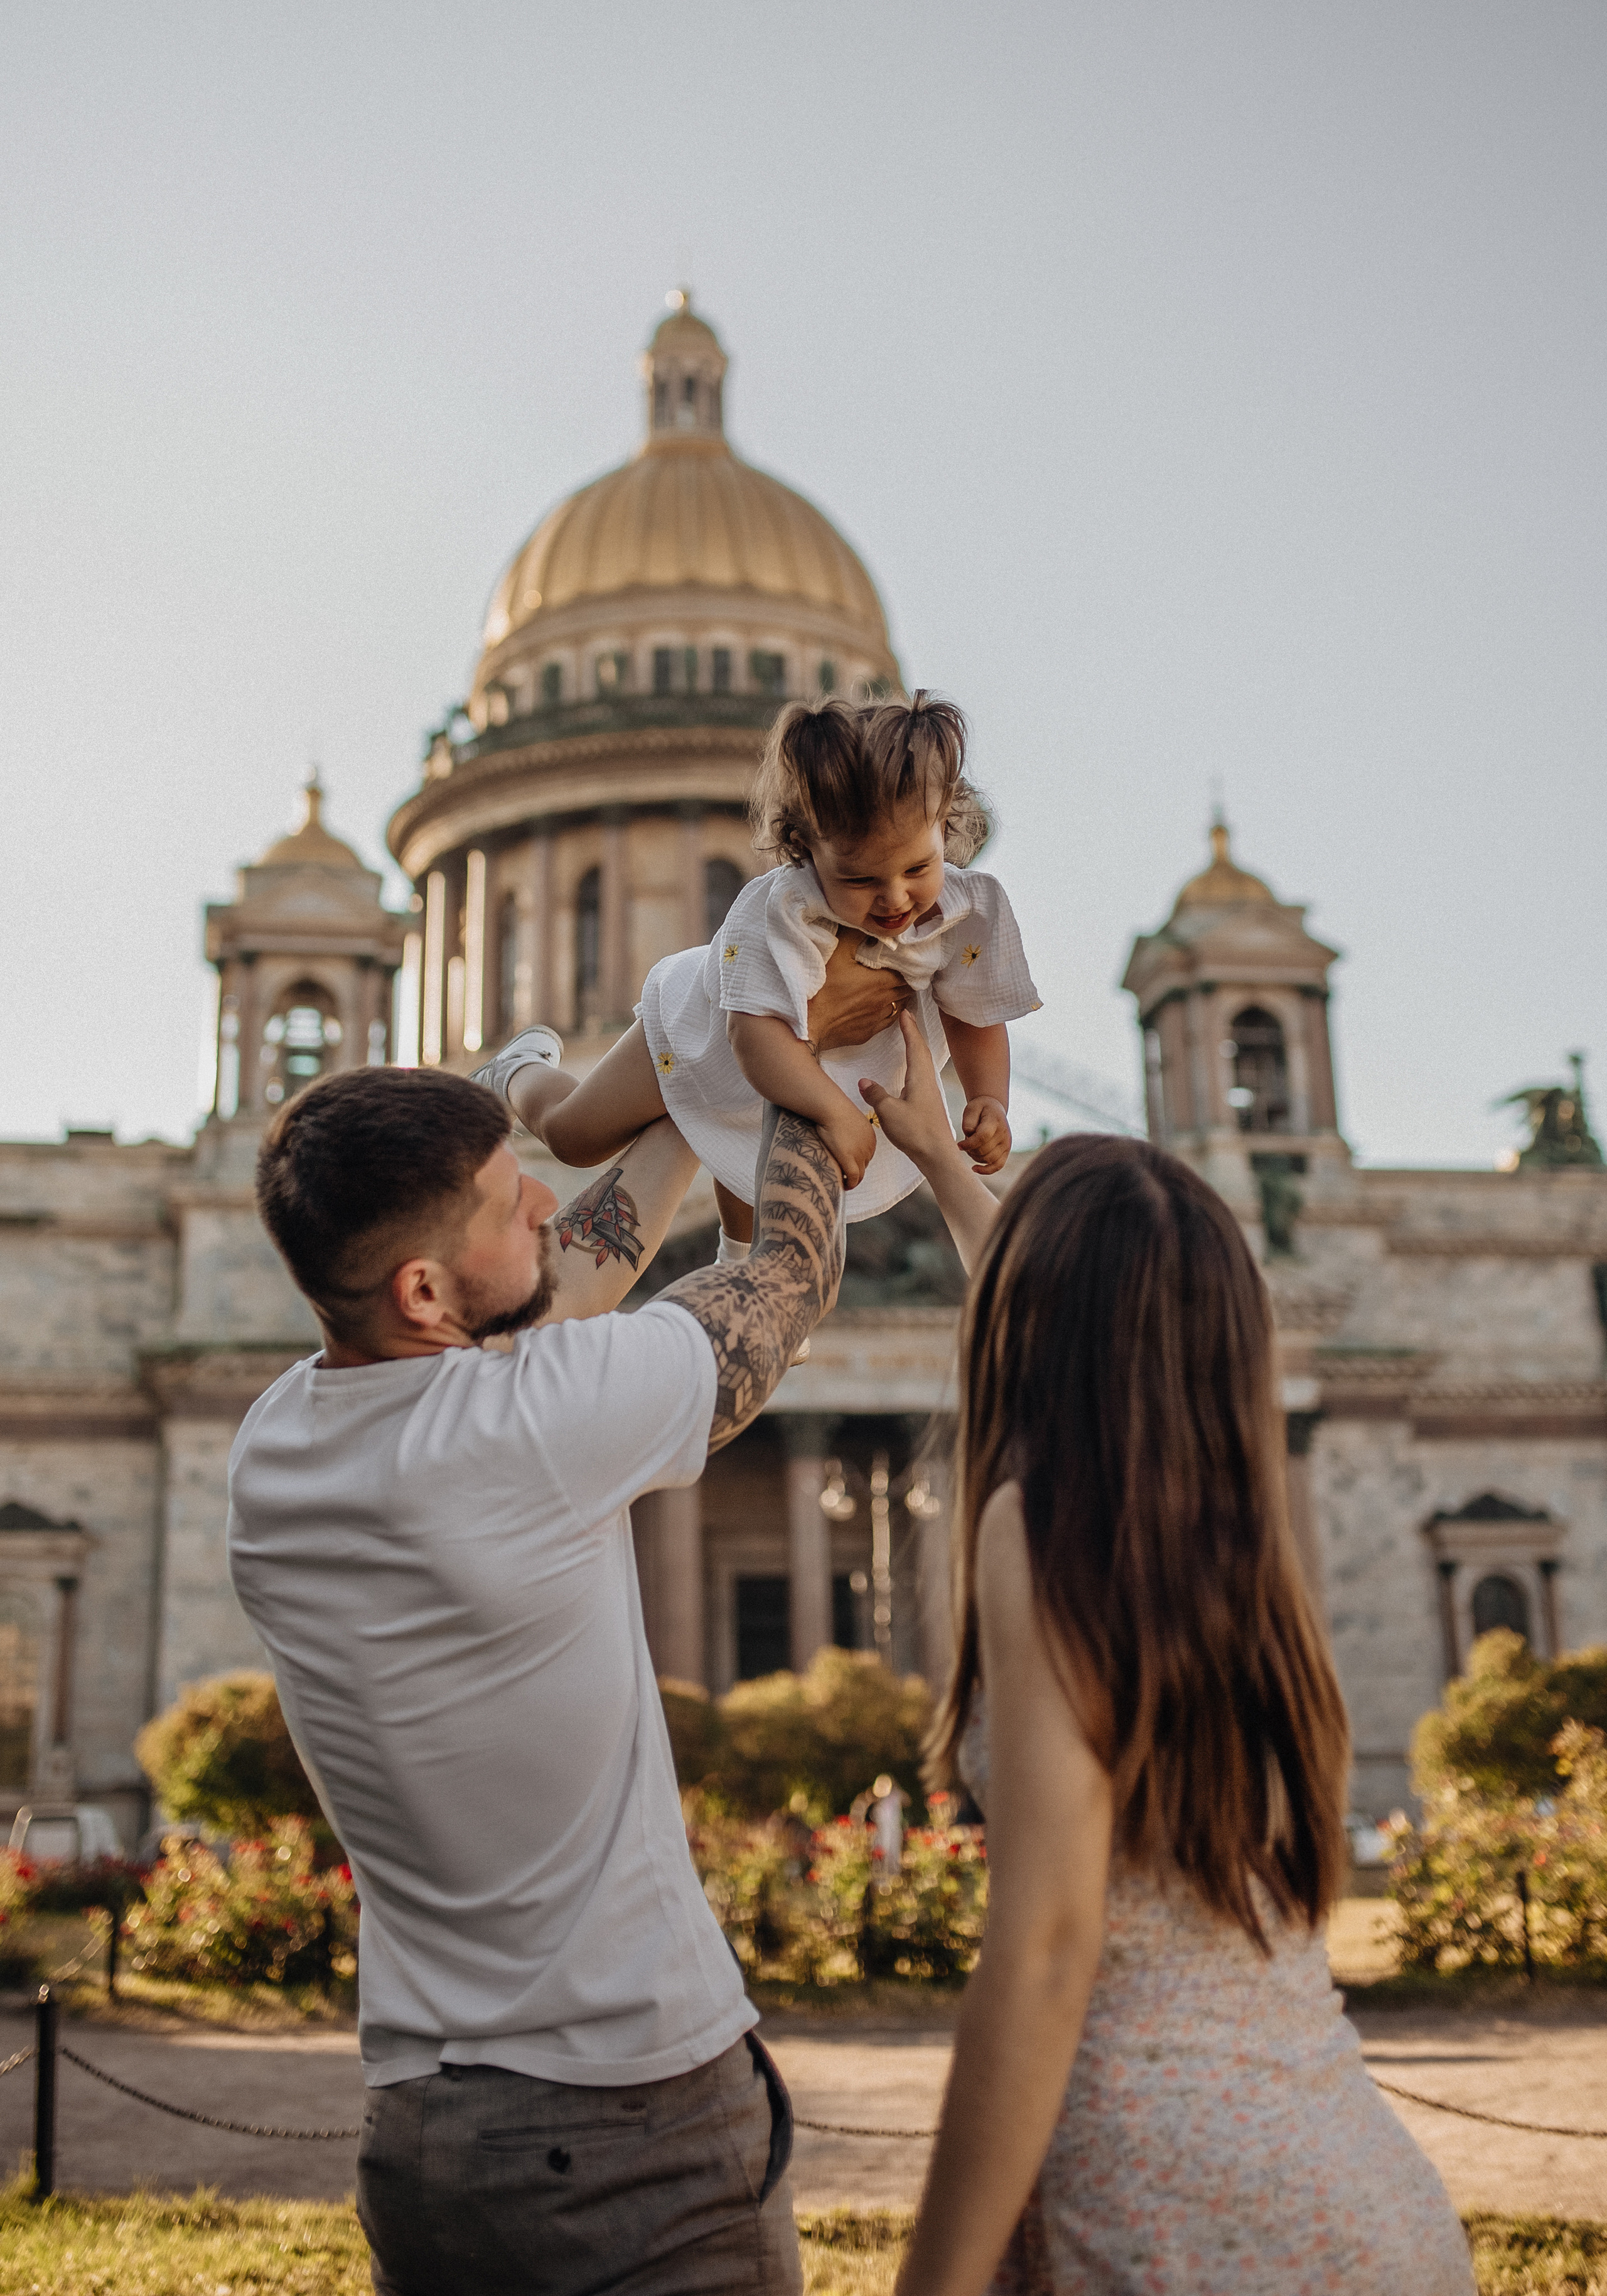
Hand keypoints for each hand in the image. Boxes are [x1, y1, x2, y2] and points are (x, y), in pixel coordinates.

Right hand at [806, 932, 912, 1052]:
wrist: (808, 1024)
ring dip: (900, 996)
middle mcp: (884, 1001)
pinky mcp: (866, 1033)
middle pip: (906, 989)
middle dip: (907, 980)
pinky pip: (887, 1022)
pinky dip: (891, 1012)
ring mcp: (876, 1019)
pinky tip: (885, 1007)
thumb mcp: (837, 953)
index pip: (908, 973)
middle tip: (904, 971)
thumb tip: (866, 925)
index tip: (908, 960)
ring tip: (896, 987)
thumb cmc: (822, 988)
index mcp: (882, 981)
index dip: (910, 965)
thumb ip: (855, 935)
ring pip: (899, 1006)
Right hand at [819, 1099, 878, 1187]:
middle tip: (845, 1176)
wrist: (832, 1107)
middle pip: (864, 1164)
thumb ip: (849, 1127)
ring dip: (853, 1180)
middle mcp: (869, 1146)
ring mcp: (860, 1153)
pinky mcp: (849, 1159)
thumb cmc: (835, 1108)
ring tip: (844, 1183)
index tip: (849, 1165)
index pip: (867, 1155)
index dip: (858, 1162)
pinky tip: (843, 1185)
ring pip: (860, 1174)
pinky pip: (853, 1178)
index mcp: (870, 1136)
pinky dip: (850, 1184)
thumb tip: (840, 1131)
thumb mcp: (848, 1118)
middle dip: (856, 1171)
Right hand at [857, 1010, 955, 1166]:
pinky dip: (916, 1067)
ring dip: (916, 1049)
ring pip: (923, 1065)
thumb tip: (864, 1081)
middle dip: (914, 1034)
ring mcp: (930, 1094)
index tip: (905, 1013)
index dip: (909, 1029)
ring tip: (910, 1040)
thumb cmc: (916, 1133)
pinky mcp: (929, 1105)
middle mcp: (927, 1082)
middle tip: (908, 1020)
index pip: (914, 1047)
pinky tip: (911, 1075)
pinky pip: (922, 1078)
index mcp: (919, 1078)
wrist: (937, 1156)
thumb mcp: (889, 1112)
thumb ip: (876, 1094)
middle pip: (922, 1052)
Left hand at [959, 1096, 1011, 1173]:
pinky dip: (986, 1170)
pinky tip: (974, 1168)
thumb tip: (969, 1136)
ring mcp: (1006, 1143)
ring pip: (988, 1159)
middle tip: (964, 1144)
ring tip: (970, 1148)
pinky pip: (998, 1165)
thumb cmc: (979, 1109)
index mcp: (995, 1121)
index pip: (982, 1137)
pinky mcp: (1006, 1151)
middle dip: (970, 1149)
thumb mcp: (971, 1109)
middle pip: (984, 1150)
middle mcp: (1003, 1133)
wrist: (994, 1109)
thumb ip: (968, 1123)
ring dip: (975, 1157)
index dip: (969, 1144)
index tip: (959, 1145)